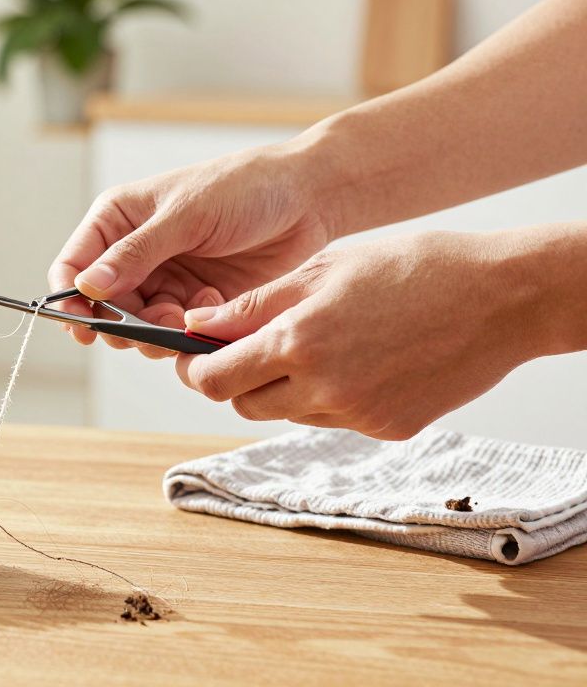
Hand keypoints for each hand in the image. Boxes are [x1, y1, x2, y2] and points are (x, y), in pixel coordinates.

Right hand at [48, 143, 335, 358]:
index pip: (73, 265)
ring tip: (185, 316)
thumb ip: (135, 254)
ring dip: (155, 331)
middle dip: (120, 324)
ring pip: (136, 326)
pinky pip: (173, 332)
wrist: (308, 199)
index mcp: (118, 220)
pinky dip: (187, 330)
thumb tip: (87, 286)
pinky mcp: (194, 303)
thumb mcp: (186, 216)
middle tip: (149, 326)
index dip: (70, 299)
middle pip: (102, 307)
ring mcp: (164, 280)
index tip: (84, 326)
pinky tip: (213, 306)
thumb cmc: (244, 188)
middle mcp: (134, 253)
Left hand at [175, 231, 544, 439]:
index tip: (192, 356)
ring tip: (317, 343)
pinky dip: (329, 396)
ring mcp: (358, 415)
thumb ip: (255, 305)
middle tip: (247, 348)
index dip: (194, 369)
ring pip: (287, 413)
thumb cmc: (414, 266)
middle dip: (234, 379)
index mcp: (299, 342)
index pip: (214, 378)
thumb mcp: (325, 270)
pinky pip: (333, 419)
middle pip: (243, 404)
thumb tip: (196, 324)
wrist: (504, 297)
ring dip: (282, 387)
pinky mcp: (388, 430)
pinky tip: (359, 360)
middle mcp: (323, 388)